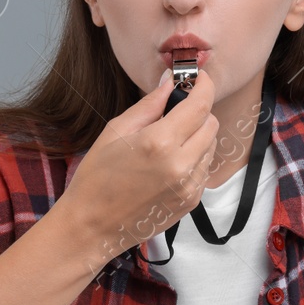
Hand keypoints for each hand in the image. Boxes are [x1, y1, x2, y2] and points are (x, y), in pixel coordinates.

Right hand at [59, 67, 219, 265]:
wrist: (92, 226)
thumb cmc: (97, 178)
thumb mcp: (116, 131)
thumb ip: (149, 105)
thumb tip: (170, 82)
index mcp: (160, 142)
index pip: (200, 104)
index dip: (204, 85)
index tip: (199, 78)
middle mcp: (182, 165)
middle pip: (211, 123)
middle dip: (198, 111)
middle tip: (176, 111)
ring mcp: (189, 186)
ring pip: (211, 146)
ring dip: (197, 136)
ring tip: (168, 141)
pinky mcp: (191, 201)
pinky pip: (204, 169)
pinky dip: (194, 158)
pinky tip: (169, 162)